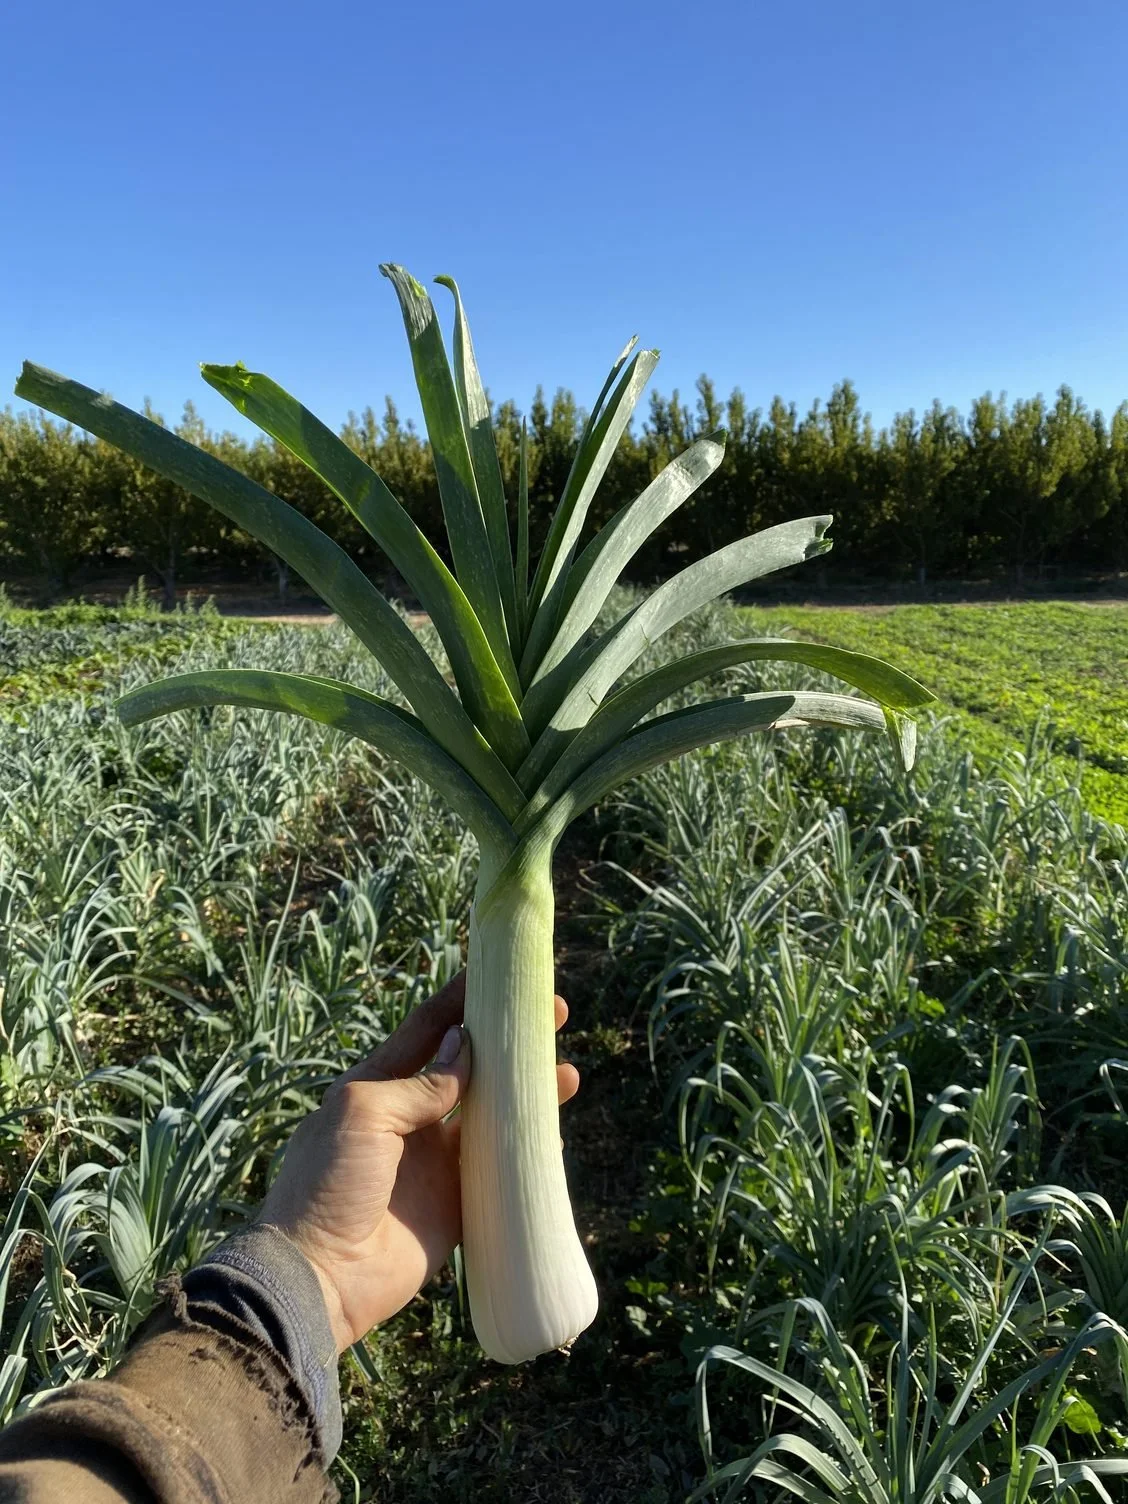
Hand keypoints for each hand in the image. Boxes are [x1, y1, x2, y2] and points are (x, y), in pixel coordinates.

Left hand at [258, 973, 579, 1352]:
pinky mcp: (454, 1205)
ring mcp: (434, 1162)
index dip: (460, 1000)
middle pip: (470, 1068)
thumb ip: (419, 1083)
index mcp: (379, 1086)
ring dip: (527, 1093)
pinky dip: (526, 1151)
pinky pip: (499, 1172)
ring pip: (492, 1116)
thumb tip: (465, 1049)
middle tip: (552, 1017)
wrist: (320, 1276)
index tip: (497, 973)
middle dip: (508, 1041)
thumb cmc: (328, 1184)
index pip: (427, 1031)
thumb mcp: (364, 1115)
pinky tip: (554, 1135)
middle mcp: (410, 1118)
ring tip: (568, 1075)